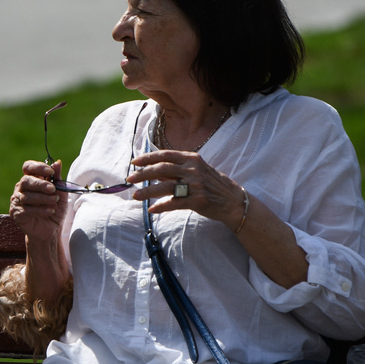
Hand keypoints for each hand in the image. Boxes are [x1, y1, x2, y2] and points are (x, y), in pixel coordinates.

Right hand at [10, 160, 67, 241]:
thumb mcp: (60, 193)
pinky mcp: (16, 213)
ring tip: (54, 202)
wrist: (51, 230)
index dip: (38, 167)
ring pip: (26, 196)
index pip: (28, 167)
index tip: (51, 172)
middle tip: (52, 189)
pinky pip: (26, 209)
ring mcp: (16, 200)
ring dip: (42, 198)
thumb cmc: (54, 209)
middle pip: (26, 180)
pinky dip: (40, 209)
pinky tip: (49, 211)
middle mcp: (21, 188)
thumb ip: (58, 178)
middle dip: (40, 184)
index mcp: (31, 179)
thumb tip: (57, 162)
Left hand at [127, 149, 246, 228]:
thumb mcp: (195, 171)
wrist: (234, 200)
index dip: (148, 158)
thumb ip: (175, 170)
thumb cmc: (212, 184)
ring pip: (166, 186)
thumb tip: (153, 171)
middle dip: (143, 174)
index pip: (165, 155)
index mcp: (192, 158)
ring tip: (136, 196)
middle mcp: (193, 169)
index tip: (134, 162)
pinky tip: (152, 209)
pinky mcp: (198, 200)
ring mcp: (196, 185)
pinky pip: (175, 203)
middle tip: (130, 179)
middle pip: (162, 169)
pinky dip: (162, 206)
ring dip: (148, 191)